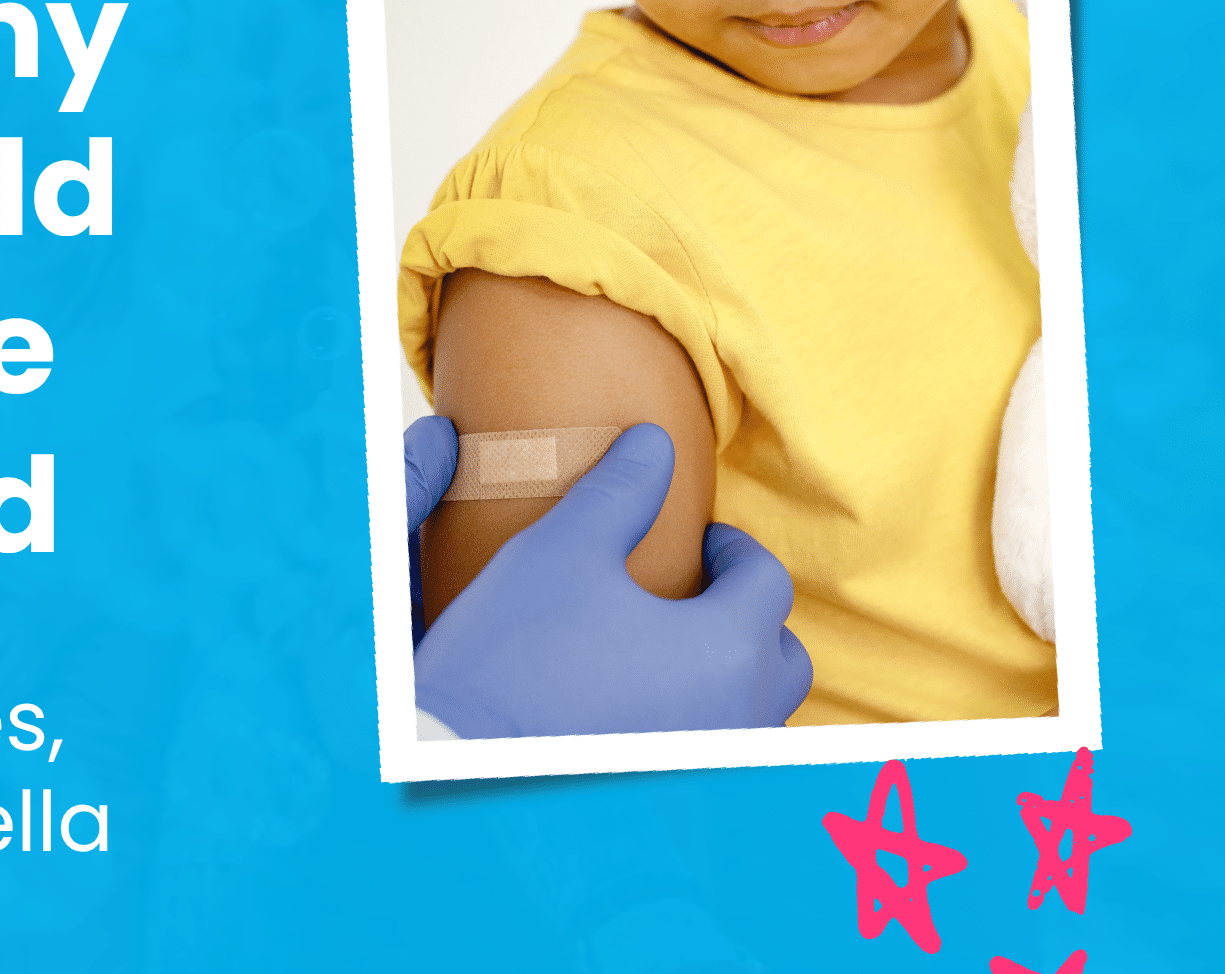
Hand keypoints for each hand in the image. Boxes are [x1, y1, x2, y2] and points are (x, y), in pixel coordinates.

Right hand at [410, 422, 811, 737]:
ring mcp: (709, 767)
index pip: (767, 582)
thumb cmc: (518, 658)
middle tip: (697, 592)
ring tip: (672, 651)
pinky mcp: (676, 802)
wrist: (464, 765)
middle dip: (749, 616)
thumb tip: (653, 444)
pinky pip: (717, 753)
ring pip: (755, 715)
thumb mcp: (562, 550)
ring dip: (731, 676)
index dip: (735, 547)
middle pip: (783, 657)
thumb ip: (620, 491)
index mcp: (727, 649)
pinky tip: (645, 708)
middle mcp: (739, 718)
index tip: (702, 538)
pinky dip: (701, 723)